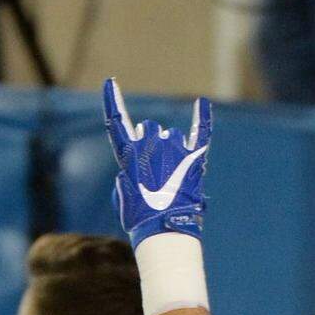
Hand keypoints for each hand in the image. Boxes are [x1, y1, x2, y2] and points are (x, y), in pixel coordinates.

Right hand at [103, 77, 211, 249]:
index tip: (111, 82)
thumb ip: (128, 173)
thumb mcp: (123, 196)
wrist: (165, 232)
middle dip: (150, 142)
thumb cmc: (140, 220)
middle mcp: (151, 143)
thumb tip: (140, 163)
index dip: (113, 102)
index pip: (117, 122)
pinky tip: (203, 104)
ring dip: (171, 150)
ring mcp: (175, 148)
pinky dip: (203, 117)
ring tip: (172, 179)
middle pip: (150, 129)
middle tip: (153, 169)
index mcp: (129, 154)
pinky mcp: (195, 157)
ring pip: (172, 137)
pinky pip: (201, 131)